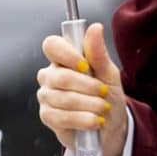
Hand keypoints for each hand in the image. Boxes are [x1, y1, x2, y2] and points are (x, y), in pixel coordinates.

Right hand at [38, 21, 128, 155]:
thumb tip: (95, 28)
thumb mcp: (109, 74)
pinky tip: (94, 121)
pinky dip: (84, 120)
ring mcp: (46, 96)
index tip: (86, 66)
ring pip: (64, 98)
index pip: (52, 46)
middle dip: (88, 87)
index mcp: (63, 59)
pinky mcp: (47, 116)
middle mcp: (50, 76)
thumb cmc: (107, 97)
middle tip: (104, 93)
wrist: (110, 127)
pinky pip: (62, 117)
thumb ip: (99, 53)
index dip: (68, 54)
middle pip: (61, 76)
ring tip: (103, 109)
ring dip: (90, 105)